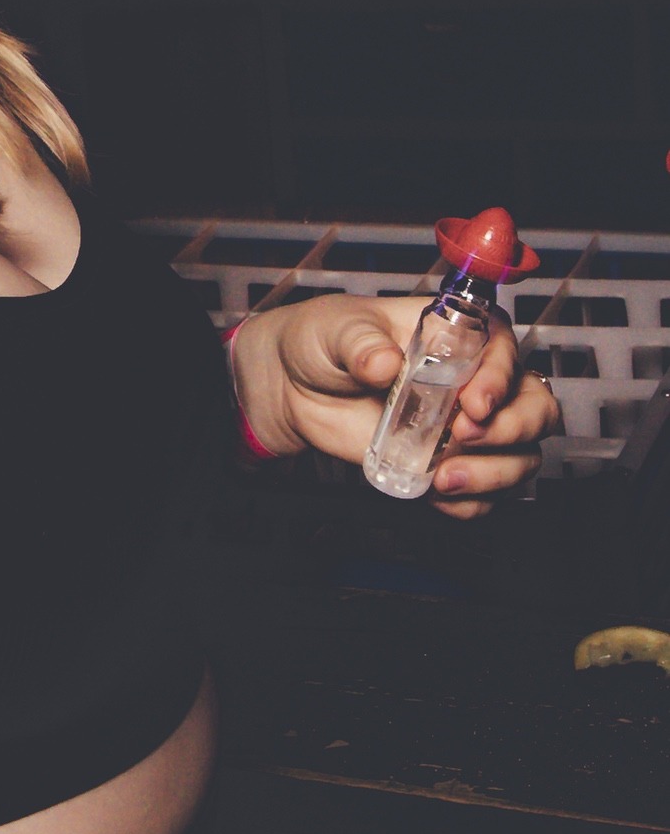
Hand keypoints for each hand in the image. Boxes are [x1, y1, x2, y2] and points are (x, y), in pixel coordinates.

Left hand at [231, 293, 562, 517]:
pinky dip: (471, 502)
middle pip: (536, 407)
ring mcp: (468, 427)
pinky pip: (486, 495)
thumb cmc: (326, 340)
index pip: (505, 350)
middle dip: (512, 429)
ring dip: (493, 473)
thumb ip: (361, 344)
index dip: (500, 378)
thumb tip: (385, 362)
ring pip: (521, 456)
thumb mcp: (337, 330)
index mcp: (458, 333)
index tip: (474, 403)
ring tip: (444, 478)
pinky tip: (437, 493)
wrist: (298, 386)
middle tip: (463, 436)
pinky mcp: (450, 463)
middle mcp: (475, 380)